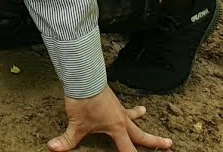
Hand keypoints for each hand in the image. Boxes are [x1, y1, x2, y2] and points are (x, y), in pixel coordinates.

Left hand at [48, 87, 172, 151]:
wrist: (85, 77)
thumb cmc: (84, 101)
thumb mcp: (76, 124)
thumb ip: (67, 140)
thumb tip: (53, 148)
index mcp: (117, 128)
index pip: (128, 150)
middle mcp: (121, 119)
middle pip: (140, 134)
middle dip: (155, 142)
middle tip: (169, 144)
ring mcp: (117, 107)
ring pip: (133, 116)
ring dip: (139, 117)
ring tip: (144, 113)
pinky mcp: (110, 99)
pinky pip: (122, 106)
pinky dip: (125, 107)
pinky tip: (124, 102)